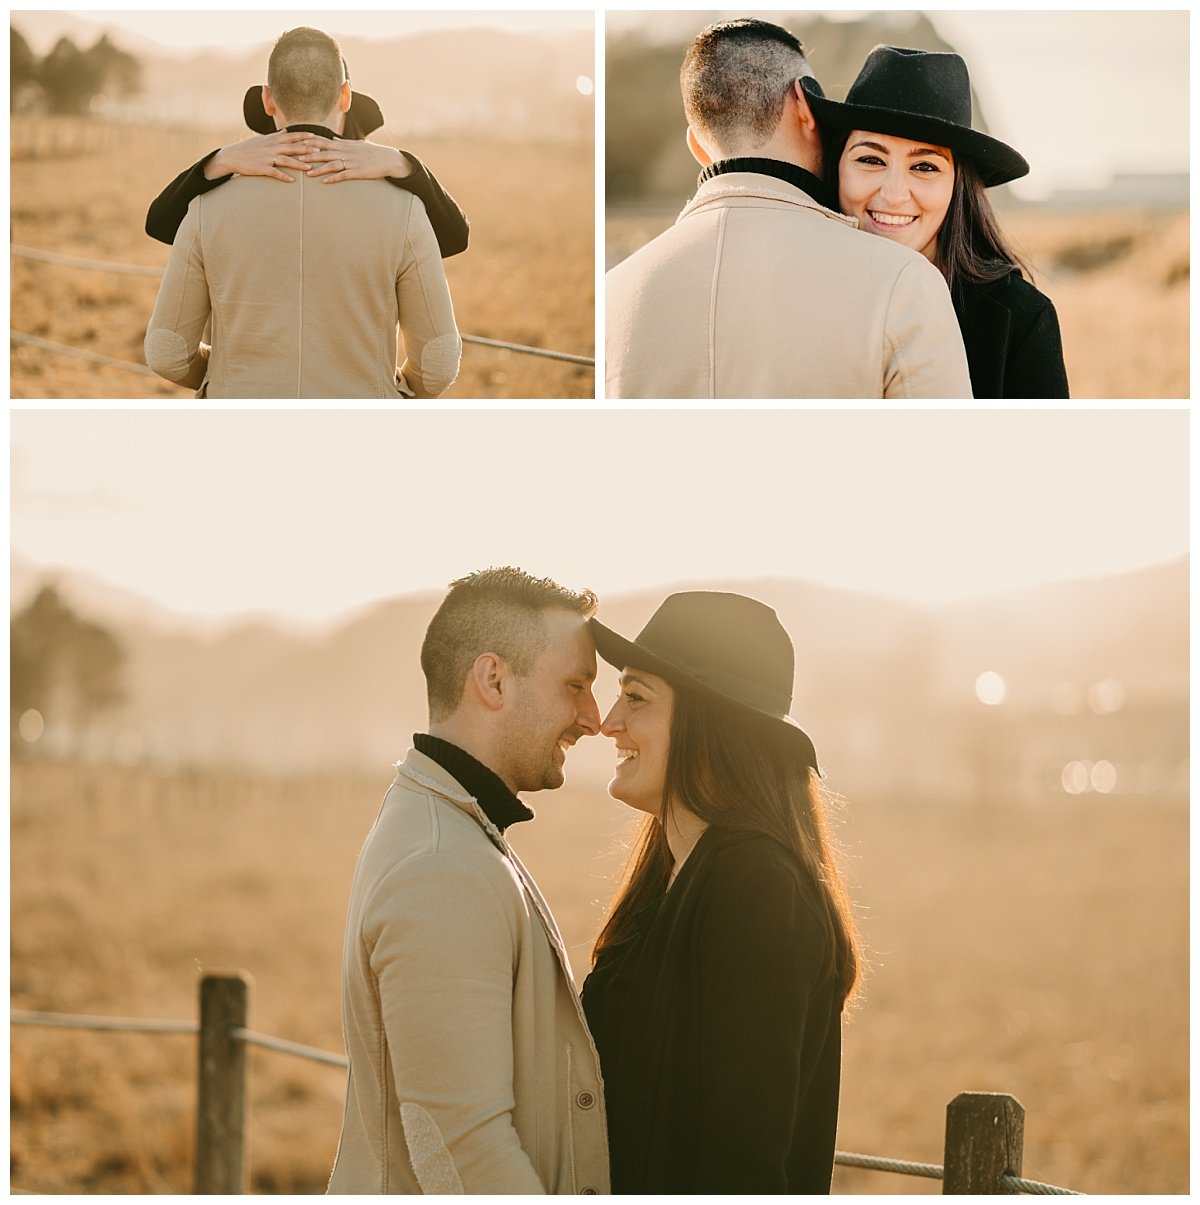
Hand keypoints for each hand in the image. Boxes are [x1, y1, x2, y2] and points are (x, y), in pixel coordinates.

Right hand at [205, 131, 313, 182]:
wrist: (232, 156)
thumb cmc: (249, 148)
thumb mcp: (262, 139)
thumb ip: (276, 136)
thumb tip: (286, 131)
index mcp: (272, 140)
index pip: (291, 136)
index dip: (303, 136)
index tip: (316, 137)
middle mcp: (271, 147)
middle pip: (292, 147)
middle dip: (306, 149)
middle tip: (320, 151)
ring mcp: (266, 157)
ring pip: (285, 160)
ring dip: (298, 164)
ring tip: (310, 168)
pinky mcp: (261, 168)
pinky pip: (274, 173)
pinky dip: (283, 176)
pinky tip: (292, 181)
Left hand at [296, 136, 414, 182]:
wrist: (389, 158)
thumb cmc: (372, 152)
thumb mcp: (357, 144)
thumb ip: (343, 142)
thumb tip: (333, 139)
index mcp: (343, 145)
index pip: (323, 141)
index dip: (309, 142)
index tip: (297, 142)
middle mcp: (345, 152)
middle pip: (323, 152)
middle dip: (309, 154)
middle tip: (295, 157)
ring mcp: (351, 162)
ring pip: (331, 164)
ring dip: (319, 168)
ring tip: (307, 172)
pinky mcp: (358, 172)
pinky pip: (344, 175)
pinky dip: (334, 178)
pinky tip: (325, 182)